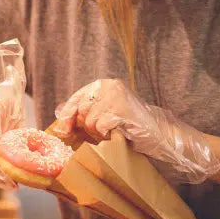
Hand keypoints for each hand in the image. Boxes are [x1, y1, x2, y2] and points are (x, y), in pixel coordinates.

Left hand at [54, 79, 219, 183]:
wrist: (159, 133)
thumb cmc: (131, 126)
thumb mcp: (106, 113)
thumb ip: (86, 110)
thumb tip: (60, 113)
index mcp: (106, 84)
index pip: (78, 96)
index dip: (68, 113)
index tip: (63, 128)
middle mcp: (111, 86)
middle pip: (81, 109)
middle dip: (85, 125)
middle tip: (99, 132)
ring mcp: (116, 97)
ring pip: (89, 119)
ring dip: (96, 132)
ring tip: (111, 132)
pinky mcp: (121, 110)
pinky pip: (99, 126)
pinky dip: (105, 134)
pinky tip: (115, 134)